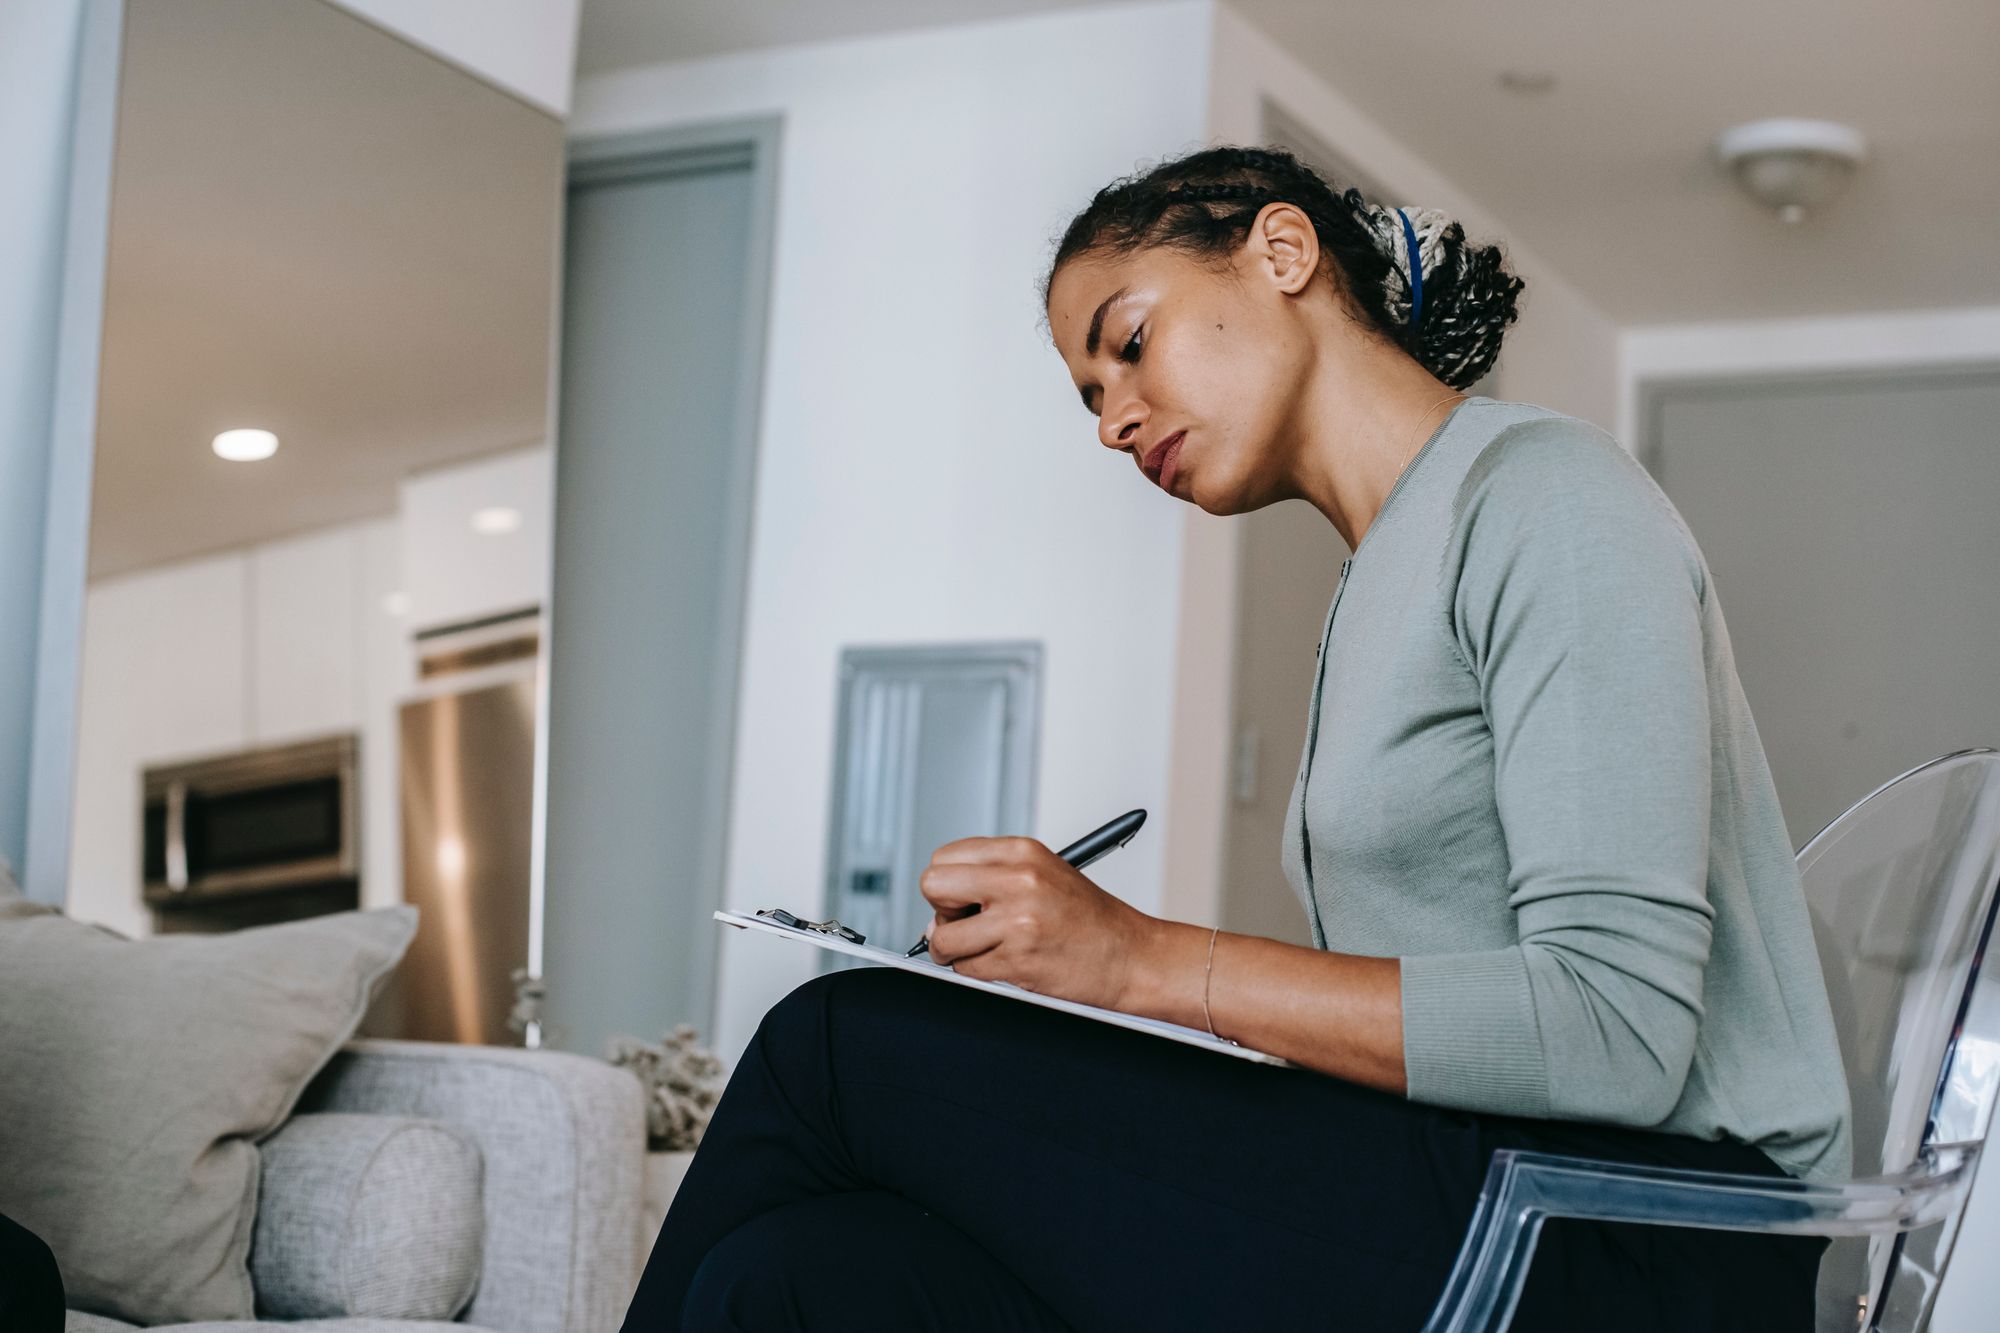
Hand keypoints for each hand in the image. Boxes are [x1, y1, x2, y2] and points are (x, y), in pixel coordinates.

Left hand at [918, 835, 1159, 1010]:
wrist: (1130, 956)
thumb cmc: (1088, 918)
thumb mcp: (1044, 872)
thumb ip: (992, 876)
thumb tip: (938, 906)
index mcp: (1022, 851)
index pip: (945, 857)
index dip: (947, 883)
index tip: (961, 899)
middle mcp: (1018, 879)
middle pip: (933, 886)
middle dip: (941, 912)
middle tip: (964, 924)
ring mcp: (1018, 920)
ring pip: (943, 937)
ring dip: (954, 951)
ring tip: (985, 949)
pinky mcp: (1018, 959)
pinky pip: (966, 968)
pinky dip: (977, 971)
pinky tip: (1005, 963)